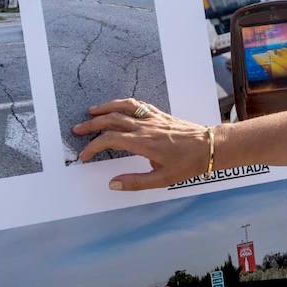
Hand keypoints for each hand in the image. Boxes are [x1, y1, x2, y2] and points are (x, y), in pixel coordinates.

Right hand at [72, 98, 212, 190]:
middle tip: (77, 129)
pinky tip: (119, 106)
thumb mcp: (162, 179)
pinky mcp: (160, 114)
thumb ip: (135, 182)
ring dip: (105, 108)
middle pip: (111, 120)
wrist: (210, 147)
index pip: (109, 140)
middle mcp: (144, 127)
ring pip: (123, 107)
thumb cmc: (188, 164)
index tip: (84, 155)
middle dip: (91, 124)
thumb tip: (113, 184)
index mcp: (143, 143)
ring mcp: (152, 118)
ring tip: (92, 111)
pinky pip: (138, 104)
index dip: (93, 146)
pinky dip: (124, 103)